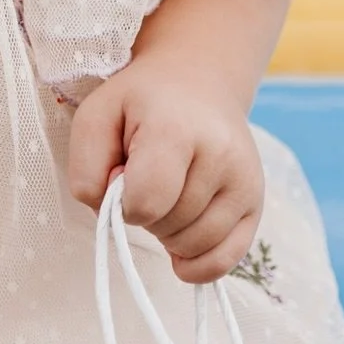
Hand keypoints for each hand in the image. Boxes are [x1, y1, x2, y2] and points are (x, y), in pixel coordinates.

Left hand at [67, 51, 264, 282]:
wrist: (197, 80)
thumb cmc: (140, 102)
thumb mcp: (96, 116)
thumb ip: (86, 168)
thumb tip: (110, 213)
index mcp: (176, 128)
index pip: (146, 202)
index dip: (122, 202)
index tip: (121, 177)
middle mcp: (220, 155)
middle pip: (169, 226)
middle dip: (145, 214)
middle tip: (145, 178)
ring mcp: (245, 180)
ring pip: (196, 246)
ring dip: (168, 234)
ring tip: (165, 194)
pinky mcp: (257, 202)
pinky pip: (226, 260)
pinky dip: (197, 262)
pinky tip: (180, 242)